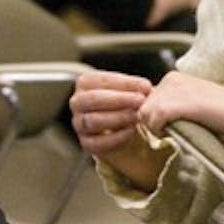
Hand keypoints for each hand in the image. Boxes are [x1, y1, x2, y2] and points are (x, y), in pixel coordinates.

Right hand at [71, 71, 169, 191]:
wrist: (123, 126)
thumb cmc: (126, 102)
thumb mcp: (130, 89)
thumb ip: (137, 87)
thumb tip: (147, 88)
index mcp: (85, 83)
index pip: (101, 80)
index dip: (125, 83)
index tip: (146, 86)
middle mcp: (77, 102)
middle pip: (92, 99)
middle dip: (119, 99)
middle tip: (140, 101)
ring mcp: (79, 123)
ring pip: (93, 120)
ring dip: (118, 118)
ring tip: (137, 116)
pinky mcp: (85, 143)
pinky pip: (97, 143)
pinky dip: (116, 137)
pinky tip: (131, 131)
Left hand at [139, 71, 223, 138]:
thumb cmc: (223, 113)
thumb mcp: (193, 104)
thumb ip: (173, 106)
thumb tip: (151, 120)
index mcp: (174, 78)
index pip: (147, 99)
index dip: (151, 117)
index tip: (163, 128)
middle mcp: (171, 79)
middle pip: (143, 106)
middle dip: (151, 122)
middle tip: (168, 133)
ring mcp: (174, 90)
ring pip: (145, 113)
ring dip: (154, 127)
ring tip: (173, 133)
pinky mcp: (179, 103)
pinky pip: (154, 118)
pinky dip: (159, 130)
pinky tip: (173, 133)